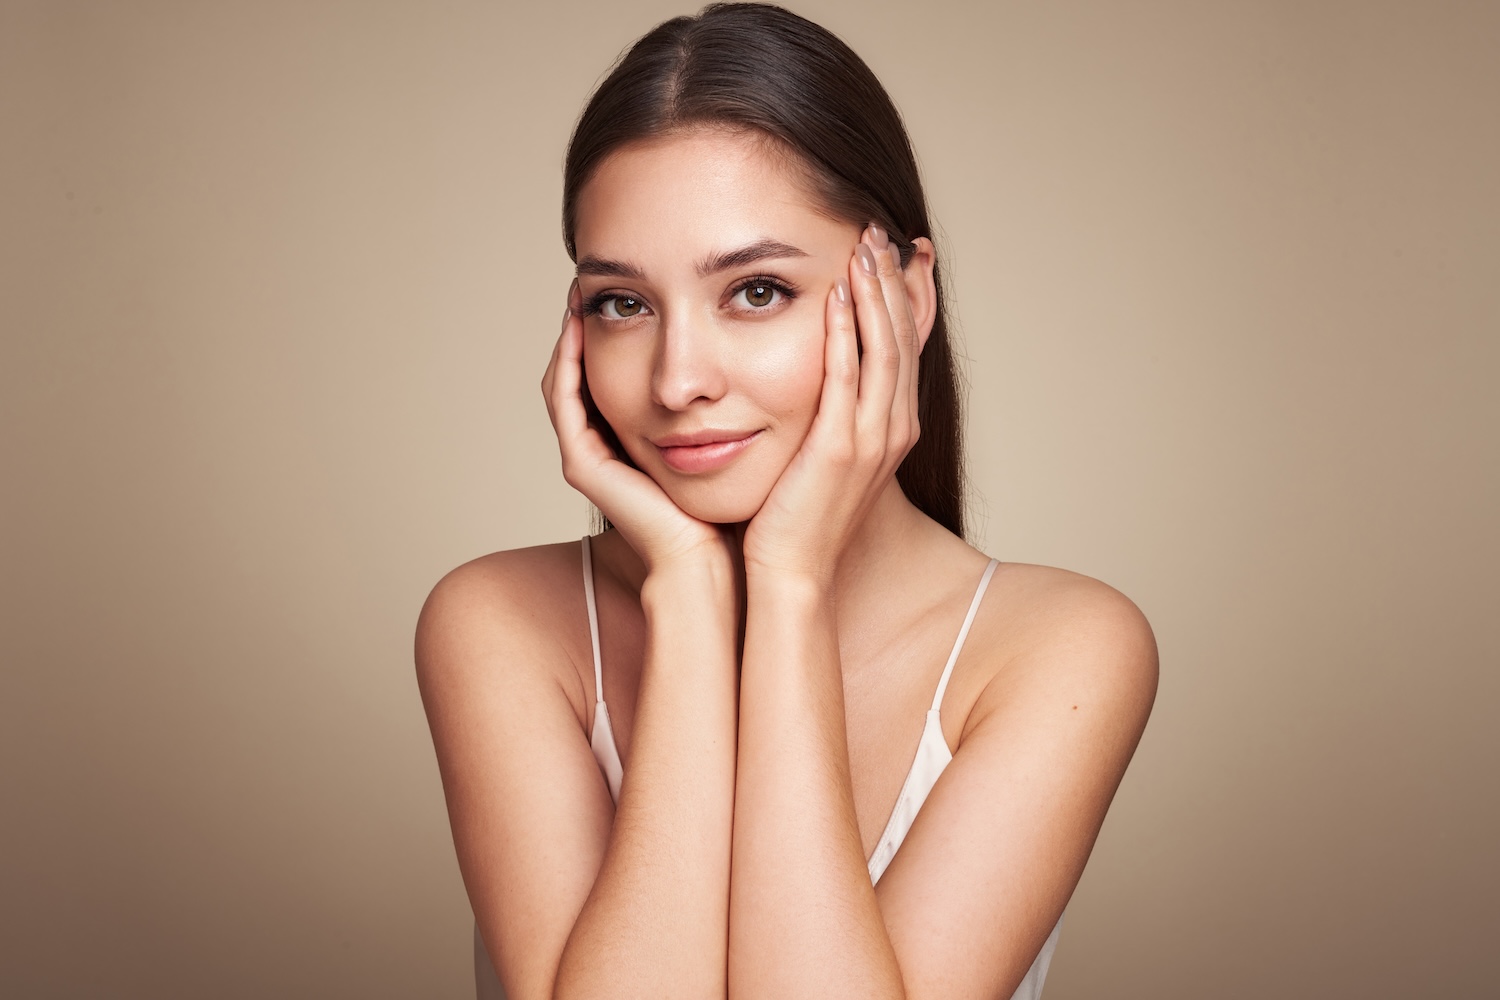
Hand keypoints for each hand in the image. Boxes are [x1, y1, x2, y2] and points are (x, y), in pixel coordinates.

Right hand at [541, 282, 732, 573]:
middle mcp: (606, 445)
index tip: (633, 284)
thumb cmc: (738, 498)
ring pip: (566, 381)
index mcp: (636, 436)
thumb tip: (767, 340)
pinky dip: (567, 364)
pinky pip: (565, 403)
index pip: (616, 369)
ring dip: (570, 335)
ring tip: (580, 291)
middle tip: (592, 278)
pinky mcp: (583, 465)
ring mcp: (589, 455)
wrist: (719, 556)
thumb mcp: (738, 428)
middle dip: (588, 322)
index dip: (617, 325)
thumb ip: (737, 392)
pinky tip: (578, 328)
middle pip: (583, 371)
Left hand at [741, 227, 925, 583]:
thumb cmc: (795, 521)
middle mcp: (894, 430)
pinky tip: (835, 295)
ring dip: (874, 293)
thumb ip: (828, 415)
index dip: (907, 297)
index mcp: (893, 430)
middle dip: (893, 280)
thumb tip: (817, 383)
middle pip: (903, 338)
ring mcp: (871, 441)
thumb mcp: (821, 459)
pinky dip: (845, 333)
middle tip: (881, 231)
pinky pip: (847, 379)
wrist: (790, 576)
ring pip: (883, 350)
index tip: (898, 252)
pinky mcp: (840, 450)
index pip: (907, 347)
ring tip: (863, 244)